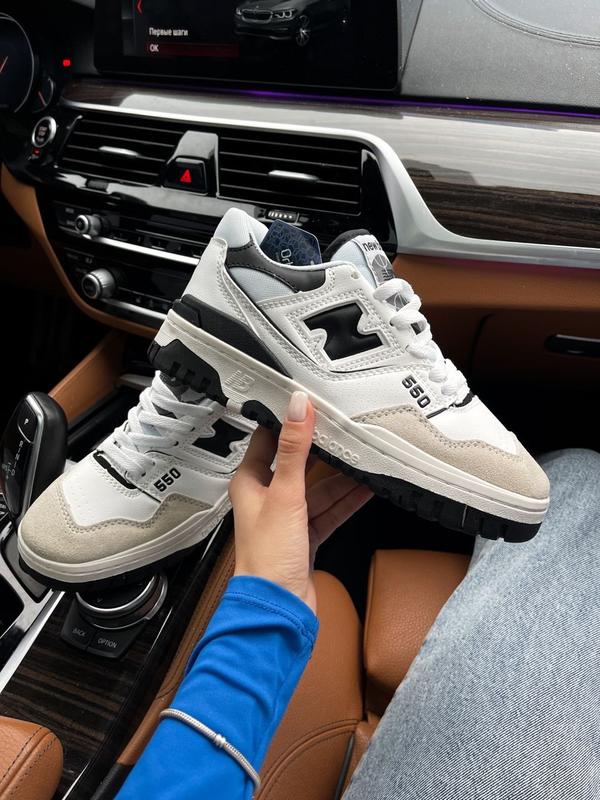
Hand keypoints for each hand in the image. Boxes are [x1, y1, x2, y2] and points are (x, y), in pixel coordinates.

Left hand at [229, 392, 372, 612]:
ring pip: (317, 490)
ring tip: (365, 461)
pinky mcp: (305, 537)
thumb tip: (298, 407)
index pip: (267, 441)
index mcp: (250, 483)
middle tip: (345, 431)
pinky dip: (345, 503)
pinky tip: (365, 490)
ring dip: (341, 480)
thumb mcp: (285, 494)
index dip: (285, 421)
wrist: (278, 608)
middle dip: (323, 451)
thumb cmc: (267, 558)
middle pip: (298, 465)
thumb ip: (294, 449)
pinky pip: (328, 512)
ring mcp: (287, 519)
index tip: (307, 404)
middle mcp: (266, 498)